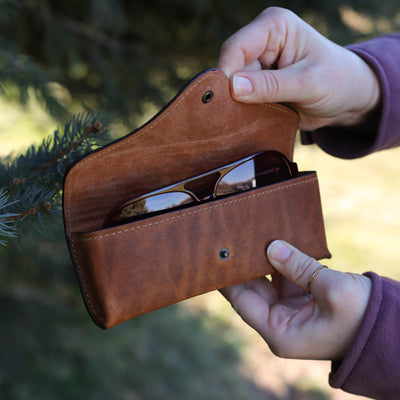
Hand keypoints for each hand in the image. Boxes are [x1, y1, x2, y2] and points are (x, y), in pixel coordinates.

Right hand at [217, 7, 380, 130]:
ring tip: (243, 122)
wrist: (348, 100)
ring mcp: (258, 67)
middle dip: (230, 94)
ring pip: (232, 88)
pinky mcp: (257, 87)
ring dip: (236, 107)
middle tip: (232, 117)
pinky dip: (242, 114)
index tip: (223, 99)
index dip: (226, 72)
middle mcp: (261, 44)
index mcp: (274, 28)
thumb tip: (234, 88)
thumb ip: (271, 86)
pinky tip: (247, 123)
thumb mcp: (308, 82)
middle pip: (230, 69)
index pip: (236, 47)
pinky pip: (240, 102)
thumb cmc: (337, 80)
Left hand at [220, 240, 370, 360]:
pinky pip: (284, 278)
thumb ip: (298, 267)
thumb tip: (271, 247)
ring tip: (249, 237)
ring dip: (262, 261)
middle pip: (252, 290)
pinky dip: (281, 262)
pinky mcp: (303, 300)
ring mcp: (292, 311)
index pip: (243, 302)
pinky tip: (273, 242)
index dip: (228, 280)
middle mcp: (281, 324)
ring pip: (268, 281)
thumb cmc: (364, 319)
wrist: (393, 328)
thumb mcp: (331, 290)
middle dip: (243, 266)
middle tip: (231, 241)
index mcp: (280, 333)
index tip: (216, 258)